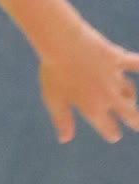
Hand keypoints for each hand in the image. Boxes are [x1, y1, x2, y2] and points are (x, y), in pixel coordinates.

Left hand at [35, 18, 138, 142]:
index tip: (113, 135)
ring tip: (128, 98)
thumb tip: (64, 139)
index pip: (109, 129)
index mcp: (93, 109)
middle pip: (130, 114)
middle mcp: (109, 96)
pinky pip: (136, 64)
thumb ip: (62, 120)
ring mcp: (116, 77)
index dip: (111, 134)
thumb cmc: (54, 72)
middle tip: (137, 125)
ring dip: (129, 97)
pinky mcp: (118, 59)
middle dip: (135, 122)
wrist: (63, 43)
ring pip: (130, 91)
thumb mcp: (53, 99)